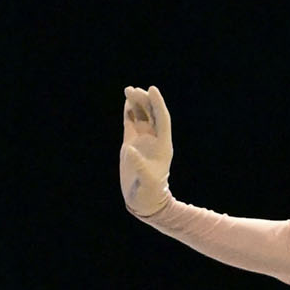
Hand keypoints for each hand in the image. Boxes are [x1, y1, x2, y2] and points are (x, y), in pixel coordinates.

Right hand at [121, 84, 172, 216]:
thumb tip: (130, 150)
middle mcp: (154, 140)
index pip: (162, 119)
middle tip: (133, 89)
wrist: (144, 200)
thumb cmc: (149, 193)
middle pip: (151, 114)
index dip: (157, 104)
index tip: (152, 89)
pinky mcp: (131, 143)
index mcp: (163, 145)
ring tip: (128, 90)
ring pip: (141, 117)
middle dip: (144, 100)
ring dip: (137, 103)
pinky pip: (131, 124)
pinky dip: (129, 113)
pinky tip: (127, 102)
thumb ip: (140, 166)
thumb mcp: (146, 181)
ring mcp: (143, 141)